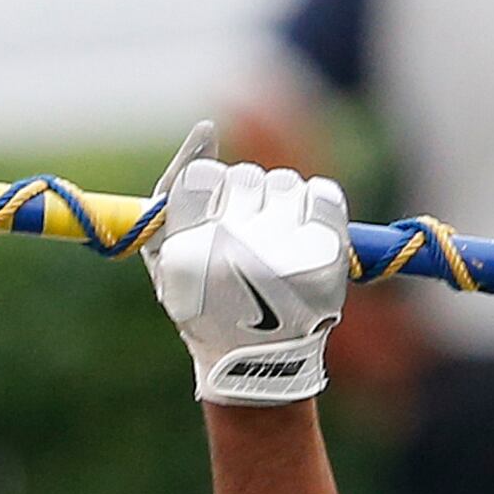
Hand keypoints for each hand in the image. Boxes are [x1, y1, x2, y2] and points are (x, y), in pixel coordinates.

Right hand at [142, 122, 350, 407]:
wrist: (259, 364)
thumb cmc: (205, 304)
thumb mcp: (167, 257)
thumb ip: (174, 189)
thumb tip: (207, 129)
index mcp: (189, 254)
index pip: (202, 175)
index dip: (210, 189)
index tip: (215, 211)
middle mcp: (234, 253)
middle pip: (245, 175)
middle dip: (246, 198)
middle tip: (248, 234)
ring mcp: (283, 255)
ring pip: (284, 182)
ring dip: (280, 203)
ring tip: (276, 240)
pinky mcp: (325, 259)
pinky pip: (323, 193)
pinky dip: (315, 205)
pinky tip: (304, 230)